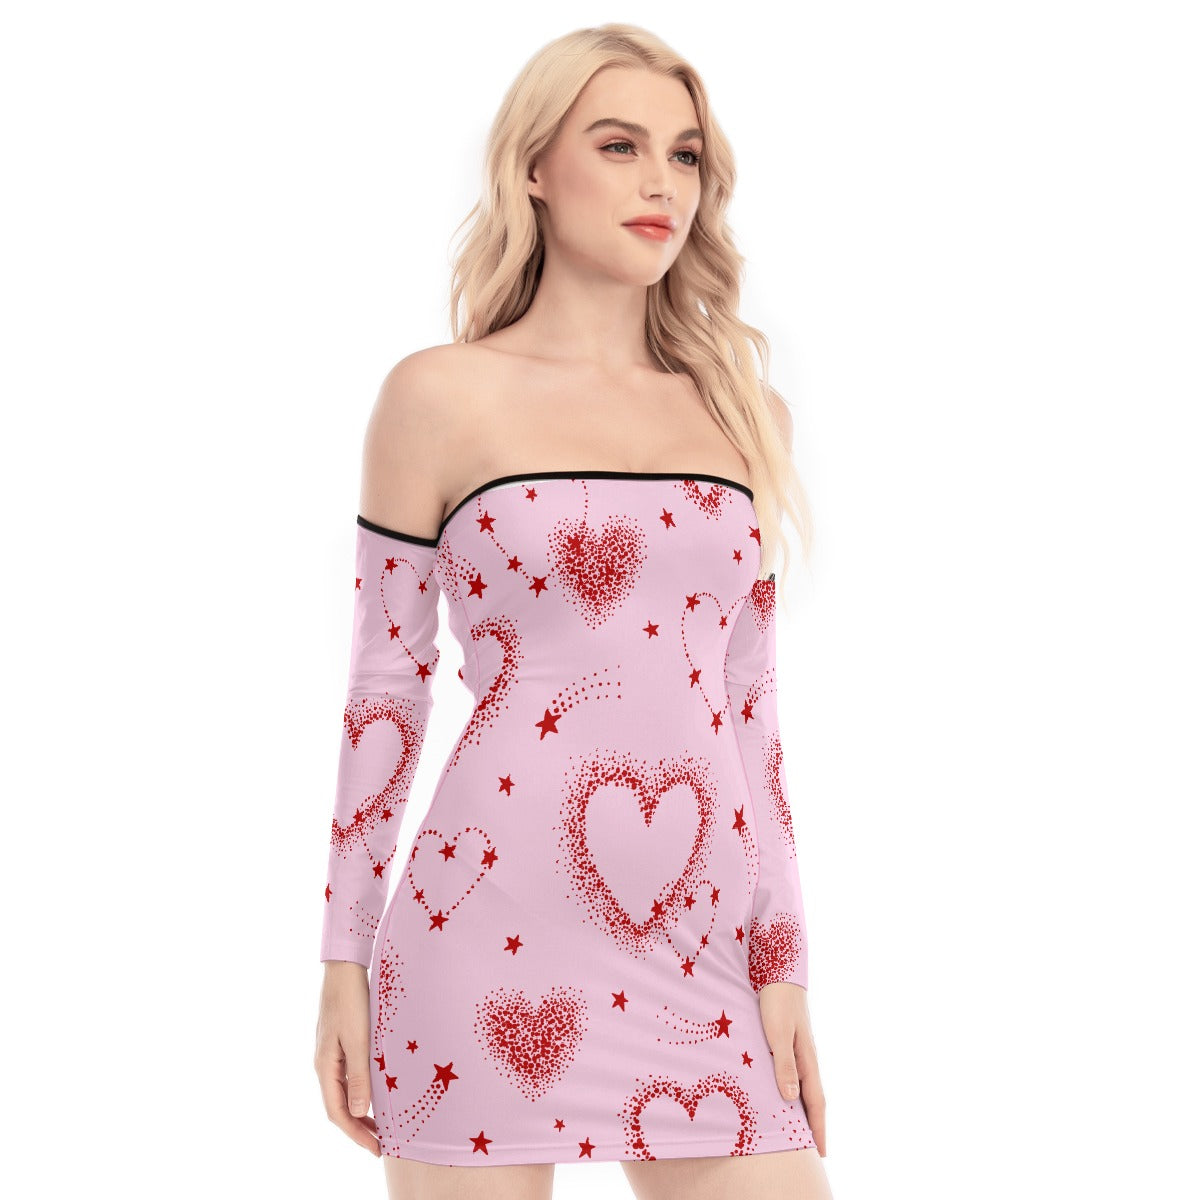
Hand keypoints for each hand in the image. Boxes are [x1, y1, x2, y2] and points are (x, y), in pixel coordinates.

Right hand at [315, 961, 380, 1155]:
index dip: (356, 1134)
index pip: (337, 1112)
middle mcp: (324, 1064)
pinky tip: (377, 1092)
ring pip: (344, 1092)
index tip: (376, 1149)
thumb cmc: (352, 1001)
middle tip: (382, 1143)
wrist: (345, 968)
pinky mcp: (339, 1044)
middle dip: (359, 1127)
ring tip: (382, 1125)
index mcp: (324, 1066)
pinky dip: (362, 1091)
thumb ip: (359, 1076)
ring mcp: (330, 1054)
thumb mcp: (358, 1039)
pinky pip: (349, 1077)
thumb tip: (360, 1112)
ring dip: (361, 1111)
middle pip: (339, 1106)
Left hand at [758, 981, 826, 1155]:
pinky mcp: (792, 1040)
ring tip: (802, 1129)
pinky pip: (798, 1073)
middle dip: (816, 1124)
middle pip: (814, 1098)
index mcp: (807, 1059)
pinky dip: (797, 1090)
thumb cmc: (777, 1002)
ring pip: (806, 1086)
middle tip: (814, 1149)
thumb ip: (784, 1064)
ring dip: (807, 1109)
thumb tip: (792, 1098)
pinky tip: (789, 1092)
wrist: (779, 971)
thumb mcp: (777, 1033)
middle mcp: (807, 1057)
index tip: (821, 1153)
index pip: (816, 1102)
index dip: (819, 1129)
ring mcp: (801, 1048)